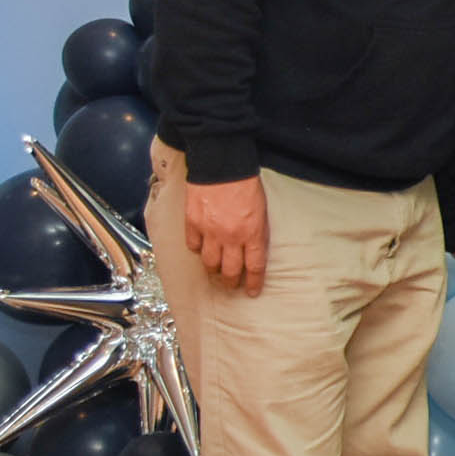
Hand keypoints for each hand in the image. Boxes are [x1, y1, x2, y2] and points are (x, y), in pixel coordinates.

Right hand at [184, 176, 268, 294]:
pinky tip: (201, 248)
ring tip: (216, 270)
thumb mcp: (261, 211)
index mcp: (253, 232)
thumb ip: (257, 232)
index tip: (253, 291)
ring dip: (214, 269)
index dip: (255, 282)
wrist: (222, 164)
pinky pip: (193, 245)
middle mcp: (231, 236)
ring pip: (210, 263)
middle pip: (231, 271)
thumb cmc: (246, 184)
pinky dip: (197, 249)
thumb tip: (252, 251)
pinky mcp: (193, 223)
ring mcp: (210, 231)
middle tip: (232, 286)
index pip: (255, 267)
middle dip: (232, 282)